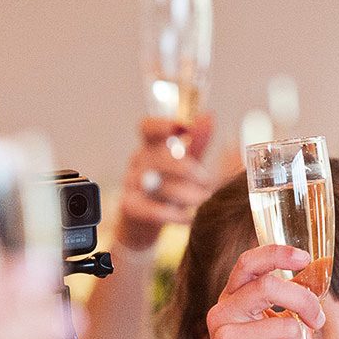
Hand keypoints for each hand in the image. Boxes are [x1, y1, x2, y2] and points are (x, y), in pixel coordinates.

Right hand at [119, 114, 215, 250]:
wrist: (145, 223)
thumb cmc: (168, 187)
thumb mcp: (185, 162)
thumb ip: (196, 141)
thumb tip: (208, 116)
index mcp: (150, 146)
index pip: (147, 127)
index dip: (162, 124)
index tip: (184, 127)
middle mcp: (138, 161)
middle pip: (157, 156)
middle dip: (185, 168)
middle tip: (207, 180)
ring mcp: (131, 184)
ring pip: (156, 184)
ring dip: (183, 193)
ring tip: (203, 200)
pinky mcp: (130, 208)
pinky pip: (151, 210)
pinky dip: (173, 214)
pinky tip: (190, 217)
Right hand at [201, 244, 325, 338]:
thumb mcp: (273, 336)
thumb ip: (285, 311)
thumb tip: (314, 290)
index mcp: (230, 303)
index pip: (248, 264)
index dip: (277, 254)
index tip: (305, 257)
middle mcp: (221, 315)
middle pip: (270, 287)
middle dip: (304, 301)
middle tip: (318, 320)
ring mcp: (226, 338)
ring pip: (287, 328)